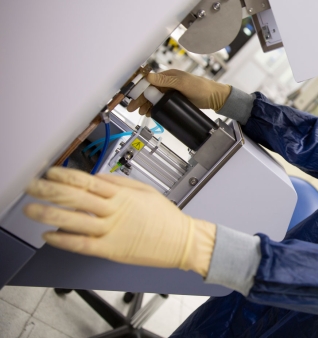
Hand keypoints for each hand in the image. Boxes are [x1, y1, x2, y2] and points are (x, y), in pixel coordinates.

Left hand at [24, 167, 215, 275]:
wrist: (182, 241)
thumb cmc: (166, 218)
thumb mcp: (145, 191)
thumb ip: (120, 182)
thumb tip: (95, 178)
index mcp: (122, 195)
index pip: (87, 181)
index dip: (65, 175)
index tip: (50, 172)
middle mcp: (114, 211)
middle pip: (76, 198)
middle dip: (50, 191)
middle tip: (32, 186)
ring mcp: (111, 231)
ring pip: (74, 221)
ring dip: (49, 214)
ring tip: (31, 209)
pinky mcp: (111, 250)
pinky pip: (82, 245)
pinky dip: (63, 241)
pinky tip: (49, 236)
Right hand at [127, 69, 231, 115]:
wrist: (214, 97)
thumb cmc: (200, 87)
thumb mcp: (182, 83)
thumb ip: (166, 81)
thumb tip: (149, 77)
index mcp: (168, 76)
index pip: (149, 82)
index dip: (140, 90)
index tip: (133, 98)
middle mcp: (168, 83)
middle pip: (150, 91)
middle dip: (140, 100)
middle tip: (133, 109)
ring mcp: (171, 92)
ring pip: (155, 98)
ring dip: (147, 105)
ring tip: (142, 113)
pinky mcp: (175, 100)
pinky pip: (161, 103)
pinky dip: (155, 108)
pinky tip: (151, 113)